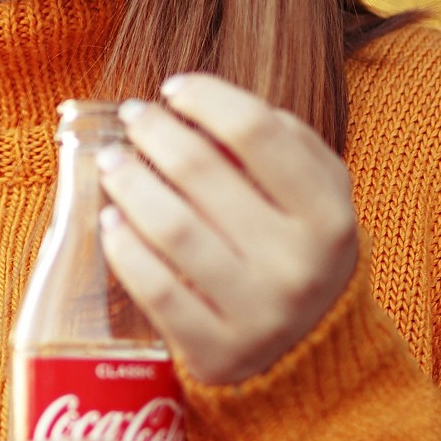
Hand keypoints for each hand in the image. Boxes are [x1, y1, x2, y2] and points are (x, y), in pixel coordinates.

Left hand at [97, 74, 358, 386]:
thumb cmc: (295, 248)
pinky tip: (111, 222)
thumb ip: (276, 141)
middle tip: (132, 118)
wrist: (310, 352)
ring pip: (173, 228)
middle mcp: (299, 265)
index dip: (205, 98)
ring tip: (113, 164)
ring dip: (130, 184)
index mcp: (328, 215)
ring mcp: (258, 314)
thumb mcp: (314, 194)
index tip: (172, 88)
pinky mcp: (216, 352)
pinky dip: (125, 248)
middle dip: (155, 133)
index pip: (257, 131)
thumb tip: (198, 100)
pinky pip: (156, 289)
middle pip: (202, 172)